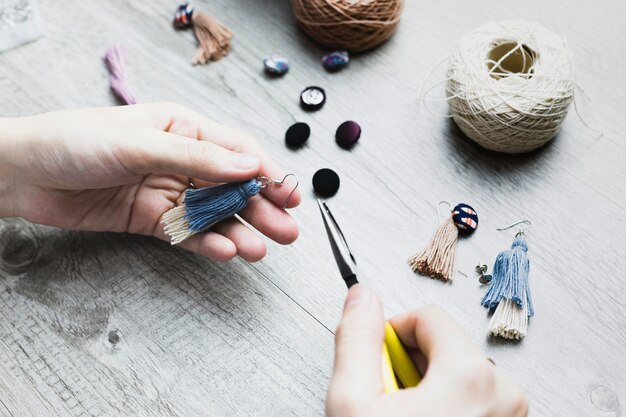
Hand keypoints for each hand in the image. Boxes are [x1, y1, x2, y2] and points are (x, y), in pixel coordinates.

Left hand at [0, 103, 299, 261]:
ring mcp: (168, 192)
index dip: (266, 172)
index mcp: (183, 129)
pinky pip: (188, 233)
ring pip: (213, 214)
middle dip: (261, 208)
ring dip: (239, 231)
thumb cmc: (76, 142)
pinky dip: (206, 243)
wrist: (25, 175)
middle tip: (288, 231)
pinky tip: (224, 251)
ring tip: (261, 250)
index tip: (289, 193)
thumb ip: (196, 157)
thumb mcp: (141, 142)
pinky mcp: (152, 219)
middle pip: (231, 186)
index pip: (235, 151)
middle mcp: (181, 160)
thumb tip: (247, 165)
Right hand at [326, 285, 527, 416]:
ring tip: (407, 416)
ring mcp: (509, 415)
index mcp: (470, 377)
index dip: (393, 333)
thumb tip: (361, 296)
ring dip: (429, 386)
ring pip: (458, 372)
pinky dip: (448, 404)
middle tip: (390, 399)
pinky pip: (475, 397)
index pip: (428, 316)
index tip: (378, 360)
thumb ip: (356, 339)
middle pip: (445, 343)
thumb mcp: (353, 401)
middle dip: (412, 363)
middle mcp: (503, 393)